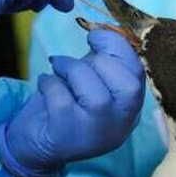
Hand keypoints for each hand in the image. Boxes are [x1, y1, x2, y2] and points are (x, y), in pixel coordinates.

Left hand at [0, 30, 144, 176]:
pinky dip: (50, 83)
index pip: (139, 74)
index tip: (95, 36)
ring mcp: (96, 133)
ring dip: (71, 69)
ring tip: (57, 68)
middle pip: (128, 85)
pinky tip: (44, 83)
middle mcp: (121, 124)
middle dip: (100, 60)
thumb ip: (102, 60)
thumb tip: (103, 31)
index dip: (119, 47)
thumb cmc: (67, 106)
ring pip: (96, 94)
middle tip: (77, 57)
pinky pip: (62, 100)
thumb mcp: (90, 81)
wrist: (36, 145)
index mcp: (130, 108)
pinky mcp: (67, 136)